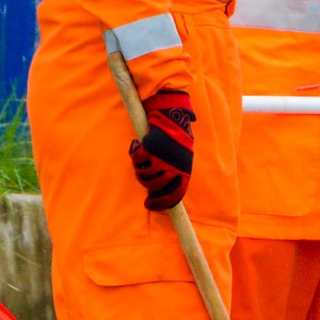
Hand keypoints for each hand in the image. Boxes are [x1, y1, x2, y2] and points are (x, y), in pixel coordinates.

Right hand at [128, 90, 195, 210]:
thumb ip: (174, 173)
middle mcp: (174, 167)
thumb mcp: (182, 158)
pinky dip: (134, 152)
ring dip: (139, 167)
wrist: (173, 115)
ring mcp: (162, 158)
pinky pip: (136, 158)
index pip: (174, 196)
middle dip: (146, 181)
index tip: (149, 205)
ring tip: (142, 157)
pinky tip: (136, 145)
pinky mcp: (151, 147)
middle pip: (153, 186)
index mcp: (185, 171)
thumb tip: (158, 191)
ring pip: (143, 174)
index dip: (160, 203)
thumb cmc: (176, 138)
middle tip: (143, 173)